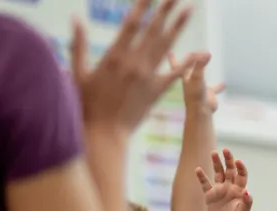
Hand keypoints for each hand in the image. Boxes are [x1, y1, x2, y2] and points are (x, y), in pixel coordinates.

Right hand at [71, 0, 194, 133]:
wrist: (104, 132)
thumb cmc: (86, 103)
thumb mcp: (78, 72)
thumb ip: (78, 44)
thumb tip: (75, 18)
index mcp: (113, 55)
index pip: (131, 24)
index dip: (143, 7)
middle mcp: (133, 63)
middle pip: (153, 30)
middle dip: (165, 10)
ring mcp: (147, 77)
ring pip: (166, 46)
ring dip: (178, 26)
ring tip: (189, 10)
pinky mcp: (156, 91)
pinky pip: (175, 73)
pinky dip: (189, 62)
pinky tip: (201, 52)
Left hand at [170, 51, 224, 114]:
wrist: (202, 112)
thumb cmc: (196, 94)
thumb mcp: (197, 76)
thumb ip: (201, 64)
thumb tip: (207, 53)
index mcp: (185, 78)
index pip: (177, 66)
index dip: (173, 59)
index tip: (169, 52)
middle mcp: (191, 82)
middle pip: (189, 69)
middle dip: (189, 62)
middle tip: (190, 55)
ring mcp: (200, 88)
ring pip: (201, 78)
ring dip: (203, 71)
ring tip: (207, 64)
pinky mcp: (208, 95)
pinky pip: (214, 89)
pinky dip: (218, 86)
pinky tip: (224, 84)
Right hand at [196, 149, 251, 210]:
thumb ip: (247, 202)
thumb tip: (247, 192)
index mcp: (239, 189)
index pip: (241, 174)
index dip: (240, 167)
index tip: (238, 161)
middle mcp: (230, 187)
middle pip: (229, 170)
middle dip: (228, 160)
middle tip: (225, 150)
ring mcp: (219, 190)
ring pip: (218, 173)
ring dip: (216, 163)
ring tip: (213, 152)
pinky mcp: (210, 195)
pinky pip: (205, 184)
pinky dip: (202, 177)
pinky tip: (198, 169)